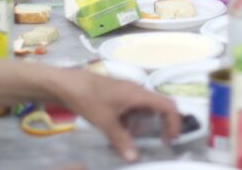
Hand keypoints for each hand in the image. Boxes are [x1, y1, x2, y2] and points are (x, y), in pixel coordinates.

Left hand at [50, 70, 180, 161]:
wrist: (67, 84)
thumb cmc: (89, 99)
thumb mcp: (106, 122)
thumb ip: (121, 140)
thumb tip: (134, 159)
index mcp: (138, 94)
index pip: (167, 105)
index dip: (174, 122)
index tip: (172, 140)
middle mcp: (136, 91)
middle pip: (158, 107)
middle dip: (162, 125)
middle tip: (161, 143)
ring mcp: (126, 92)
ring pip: (144, 109)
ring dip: (145, 125)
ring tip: (137, 142)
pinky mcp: (116, 95)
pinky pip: (132, 109)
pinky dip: (132, 122)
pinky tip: (121, 133)